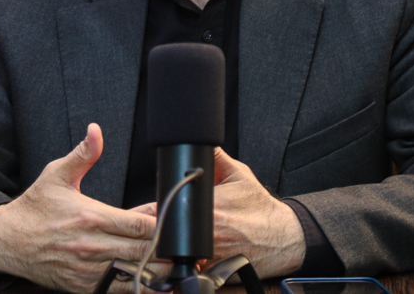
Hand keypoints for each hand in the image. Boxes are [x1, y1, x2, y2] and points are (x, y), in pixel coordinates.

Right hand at [0, 124, 157, 293]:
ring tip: (173, 262)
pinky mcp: (83, 287)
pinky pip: (118, 291)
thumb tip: (96, 131)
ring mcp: (89, 271)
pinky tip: (151, 280)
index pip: (140, 225)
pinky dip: (137, 287)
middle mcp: (92, 247)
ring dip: (157, 270)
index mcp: (91, 217)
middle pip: (144, 251)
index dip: (163, 224)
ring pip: (135, 275)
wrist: (7, 240)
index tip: (173, 219)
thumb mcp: (57, 174)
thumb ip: (83, 154)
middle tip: (182, 242)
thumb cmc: (35, 208)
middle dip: (166, 248)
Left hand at [126, 150, 304, 278]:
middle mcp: (203, 238)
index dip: (139, 214)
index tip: (130, 215)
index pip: (158, 212)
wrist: (284, 238)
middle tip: (133, 230)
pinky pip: (184, 272)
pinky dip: (176, 267)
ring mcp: (206, 259)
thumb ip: (214, 157)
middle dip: (142, 235)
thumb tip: (197, 140)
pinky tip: (174, 260)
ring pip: (167, 259)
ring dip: (157, 252)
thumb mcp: (238, 174)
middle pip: (156, 238)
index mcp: (204, 212)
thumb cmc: (261, 209)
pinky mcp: (212, 272)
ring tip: (151, 245)